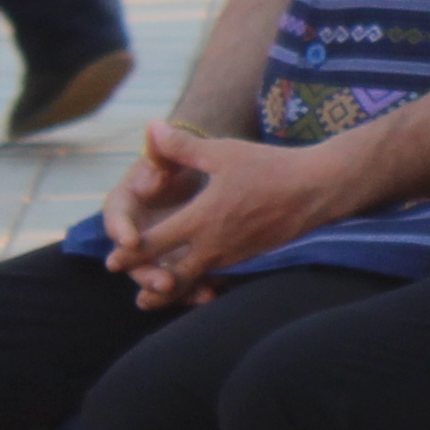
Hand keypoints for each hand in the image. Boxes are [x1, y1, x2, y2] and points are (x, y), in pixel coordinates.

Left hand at [99, 122, 353, 308]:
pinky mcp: (252, 256)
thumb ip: (183, 148)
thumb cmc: (269, 167)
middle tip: (138, 299)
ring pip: (200, 279)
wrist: (317, 189)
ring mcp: (235, 254)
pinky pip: (221, 275)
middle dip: (154, 286)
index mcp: (202, 220)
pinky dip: (206, 283)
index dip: (130, 253)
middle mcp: (215, 244)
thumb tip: (152, 130)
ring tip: (162, 299)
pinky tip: (202, 285)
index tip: (111, 262)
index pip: (156, 243)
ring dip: (179, 289)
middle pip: (176, 275)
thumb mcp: (223, 152)